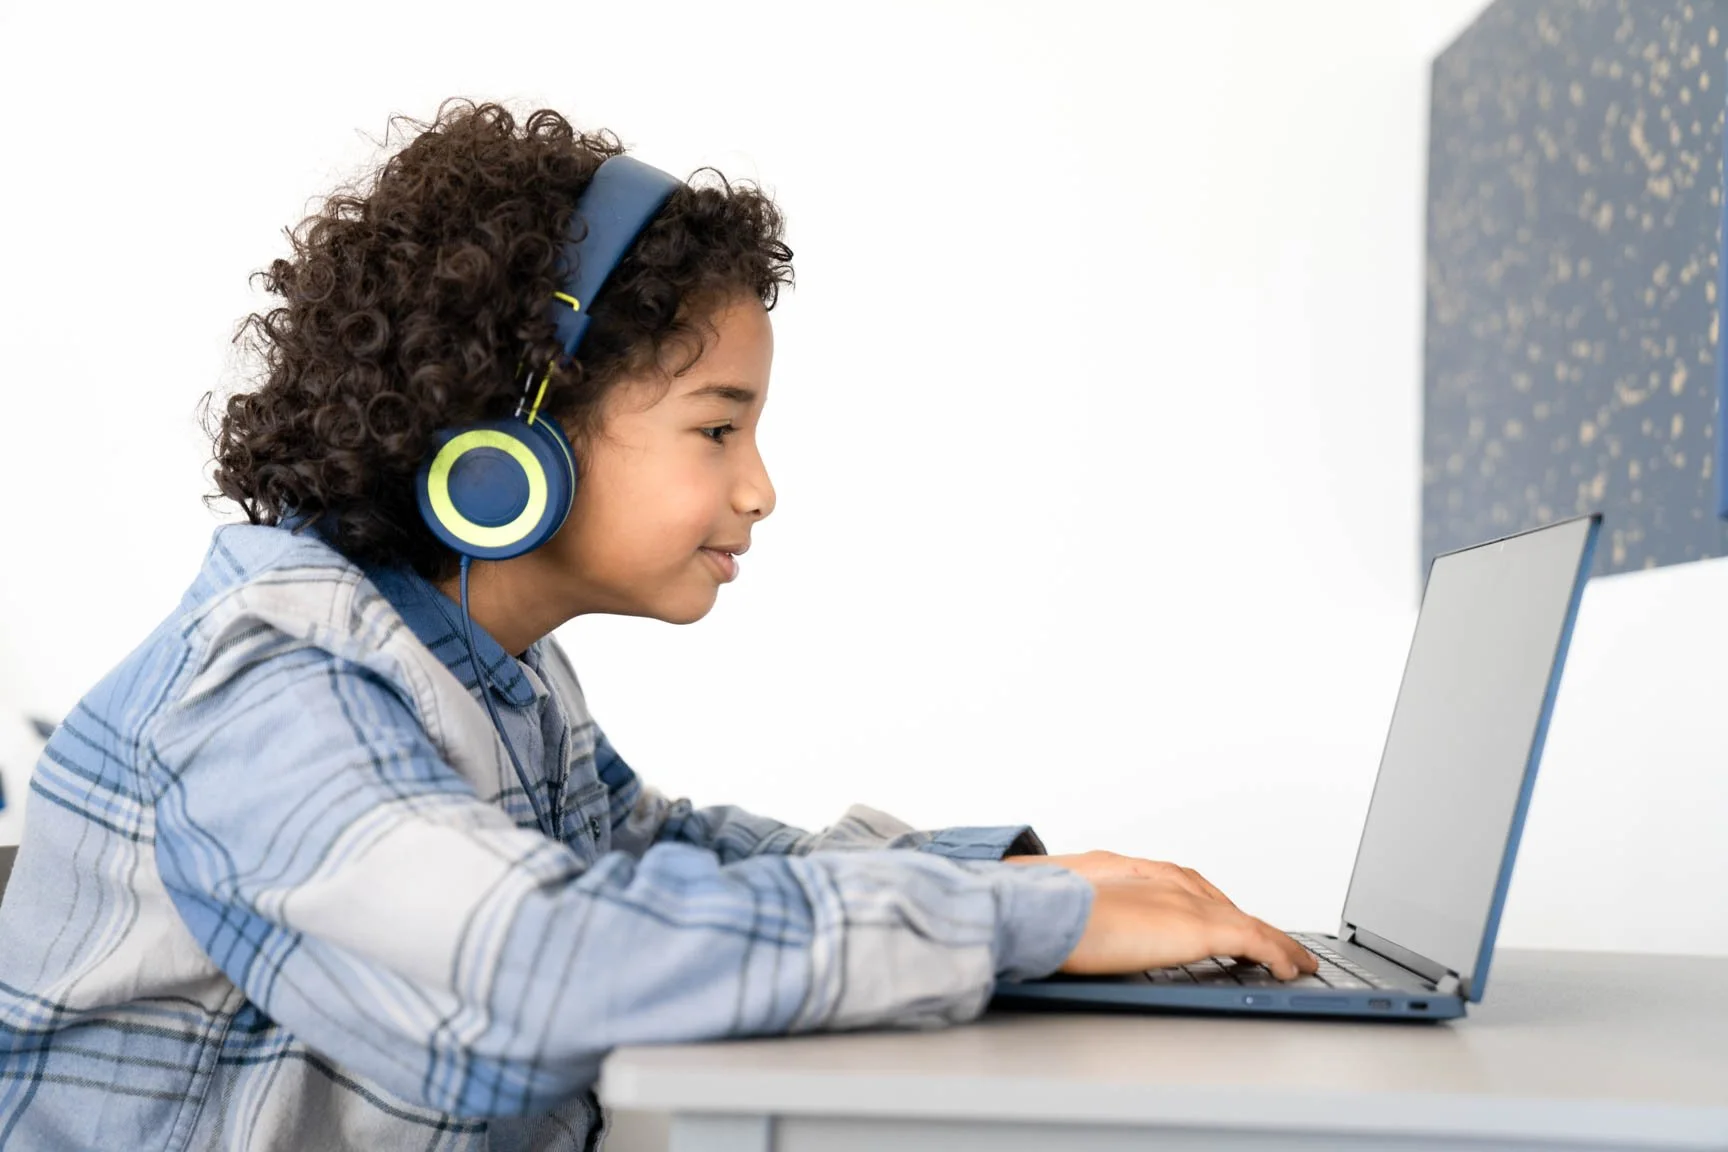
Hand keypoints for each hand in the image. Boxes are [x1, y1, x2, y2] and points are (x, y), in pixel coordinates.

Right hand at [1005, 850, 1316, 979]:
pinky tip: (1290, 969)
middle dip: (1253, 927)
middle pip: (1226, 906)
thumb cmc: (1055, 916)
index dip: (1218, 911)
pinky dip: (1277, 954)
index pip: (1195, 894)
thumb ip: (1100, 919)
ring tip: (1296, 960)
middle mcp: (1170, 886)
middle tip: (1276, 946)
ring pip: (1249, 924)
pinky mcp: (1200, 929)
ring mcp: (1187, 905)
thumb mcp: (1081, 913)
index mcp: (1142, 878)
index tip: (1232, 926)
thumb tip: (1099, 937)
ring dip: (1275, 943)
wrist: (1052, 912)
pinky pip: (1255, 942)